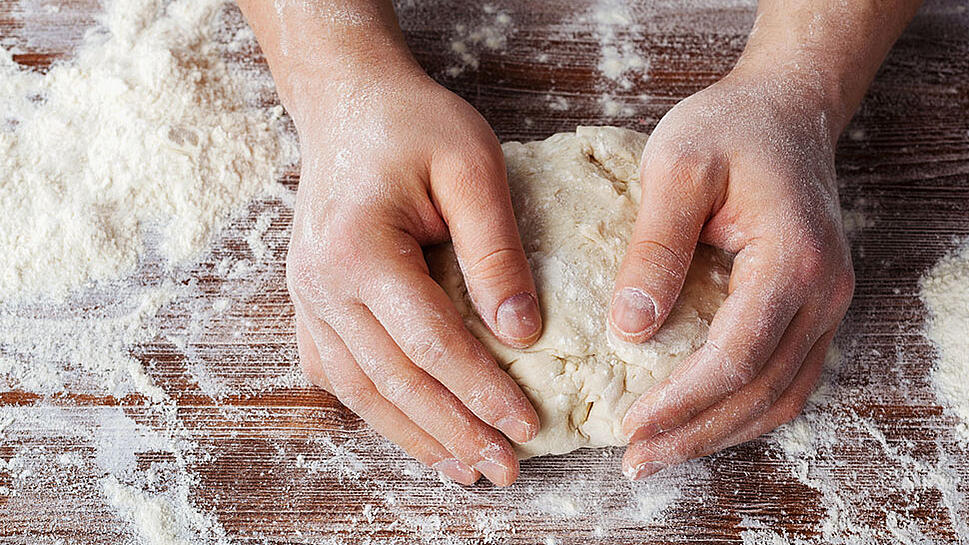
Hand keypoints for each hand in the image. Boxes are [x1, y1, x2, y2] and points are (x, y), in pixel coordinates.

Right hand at [287, 64, 541, 486]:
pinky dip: (378, 411)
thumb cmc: (414, 126)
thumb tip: (521, 333)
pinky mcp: (310, 304)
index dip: (482, 391)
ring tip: (465, 469)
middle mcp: (321, 284)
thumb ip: (496, 252)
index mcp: (359, 249)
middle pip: (395, 380)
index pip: (431, 343)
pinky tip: (413, 433)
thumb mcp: (472, 167)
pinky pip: (338, 374)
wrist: (348, 105)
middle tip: (505, 470)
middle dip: (455, 432)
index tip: (528, 425)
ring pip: (361, 390)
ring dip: (415, 436)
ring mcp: (307, 298)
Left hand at [611, 67, 854, 479]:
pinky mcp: (811, 309)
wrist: (783, 110)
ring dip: (718, 434)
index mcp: (791, 260)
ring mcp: (825, 305)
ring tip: (658, 454)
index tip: (630, 425)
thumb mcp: (676, 168)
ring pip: (780, 397)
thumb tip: (630, 331)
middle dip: (695, 434)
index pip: (737, 357)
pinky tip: (697, 421)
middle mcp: (822, 293)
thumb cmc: (728, 129)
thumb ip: (654, 249)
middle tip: (635, 459)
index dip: (682, 402)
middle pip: (762, 392)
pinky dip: (740, 411)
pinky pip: (784, 379)